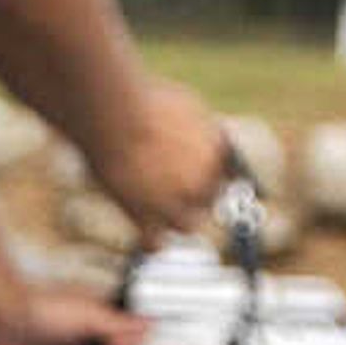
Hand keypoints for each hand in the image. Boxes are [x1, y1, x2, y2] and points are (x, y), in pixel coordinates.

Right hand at [87, 80, 229, 244]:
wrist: (115, 115)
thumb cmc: (145, 102)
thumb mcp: (186, 103)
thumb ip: (200, 126)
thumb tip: (207, 136)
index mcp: (217, 152)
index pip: (230, 174)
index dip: (213, 173)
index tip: (201, 174)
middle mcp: (203, 182)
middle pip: (208, 201)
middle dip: (193, 195)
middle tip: (170, 185)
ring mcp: (176, 204)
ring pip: (188, 226)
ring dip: (176, 219)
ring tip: (158, 209)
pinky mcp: (147, 219)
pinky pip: (155, 243)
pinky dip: (150, 239)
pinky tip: (143, 229)